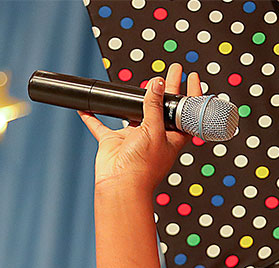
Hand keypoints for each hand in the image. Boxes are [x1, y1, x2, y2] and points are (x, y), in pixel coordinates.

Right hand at [80, 63, 202, 192]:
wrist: (121, 186)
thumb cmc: (144, 167)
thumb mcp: (154, 131)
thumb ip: (155, 106)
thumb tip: (157, 84)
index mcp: (172, 136)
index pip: (185, 111)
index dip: (190, 94)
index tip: (190, 76)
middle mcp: (154, 136)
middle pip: (162, 107)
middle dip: (166, 89)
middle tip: (172, 70)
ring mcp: (133, 138)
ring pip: (134, 114)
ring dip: (135, 101)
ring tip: (142, 83)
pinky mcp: (114, 142)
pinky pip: (101, 126)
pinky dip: (93, 117)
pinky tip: (87, 107)